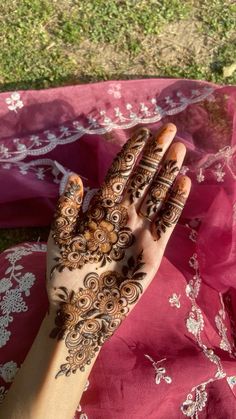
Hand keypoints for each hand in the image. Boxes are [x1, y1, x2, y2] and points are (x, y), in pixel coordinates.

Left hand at [46, 123, 190, 377]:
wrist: (82, 310)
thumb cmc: (67, 274)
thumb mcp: (60, 238)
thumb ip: (68, 207)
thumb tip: (75, 176)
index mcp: (101, 210)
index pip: (118, 175)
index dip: (130, 154)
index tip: (141, 133)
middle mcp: (123, 216)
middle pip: (142, 179)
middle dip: (154, 156)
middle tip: (169, 130)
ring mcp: (140, 231)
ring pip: (157, 195)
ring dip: (168, 173)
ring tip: (179, 150)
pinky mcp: (153, 249)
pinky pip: (166, 222)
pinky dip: (175, 203)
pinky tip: (184, 183)